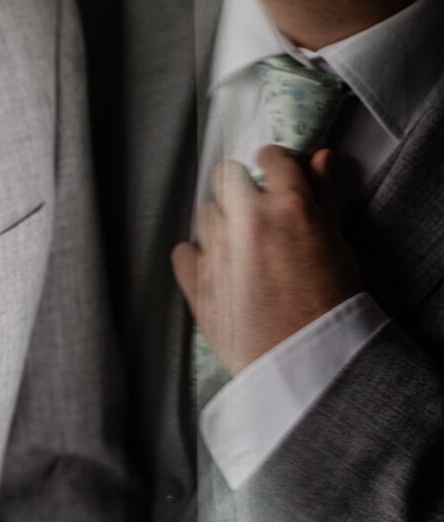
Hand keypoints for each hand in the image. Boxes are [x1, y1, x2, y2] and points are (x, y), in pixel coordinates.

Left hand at [171, 145, 361, 374]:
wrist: (312, 363)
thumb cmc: (332, 305)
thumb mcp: (338, 244)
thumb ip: (325, 196)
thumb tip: (320, 158)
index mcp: (289, 207)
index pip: (271, 158)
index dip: (274, 165)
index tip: (274, 176)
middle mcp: (249, 221)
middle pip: (227, 176)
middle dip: (240, 189)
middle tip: (255, 214)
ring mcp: (219, 251)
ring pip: (205, 213)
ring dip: (221, 225)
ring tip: (242, 252)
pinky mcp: (197, 282)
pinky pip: (183, 251)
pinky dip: (197, 259)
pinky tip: (218, 271)